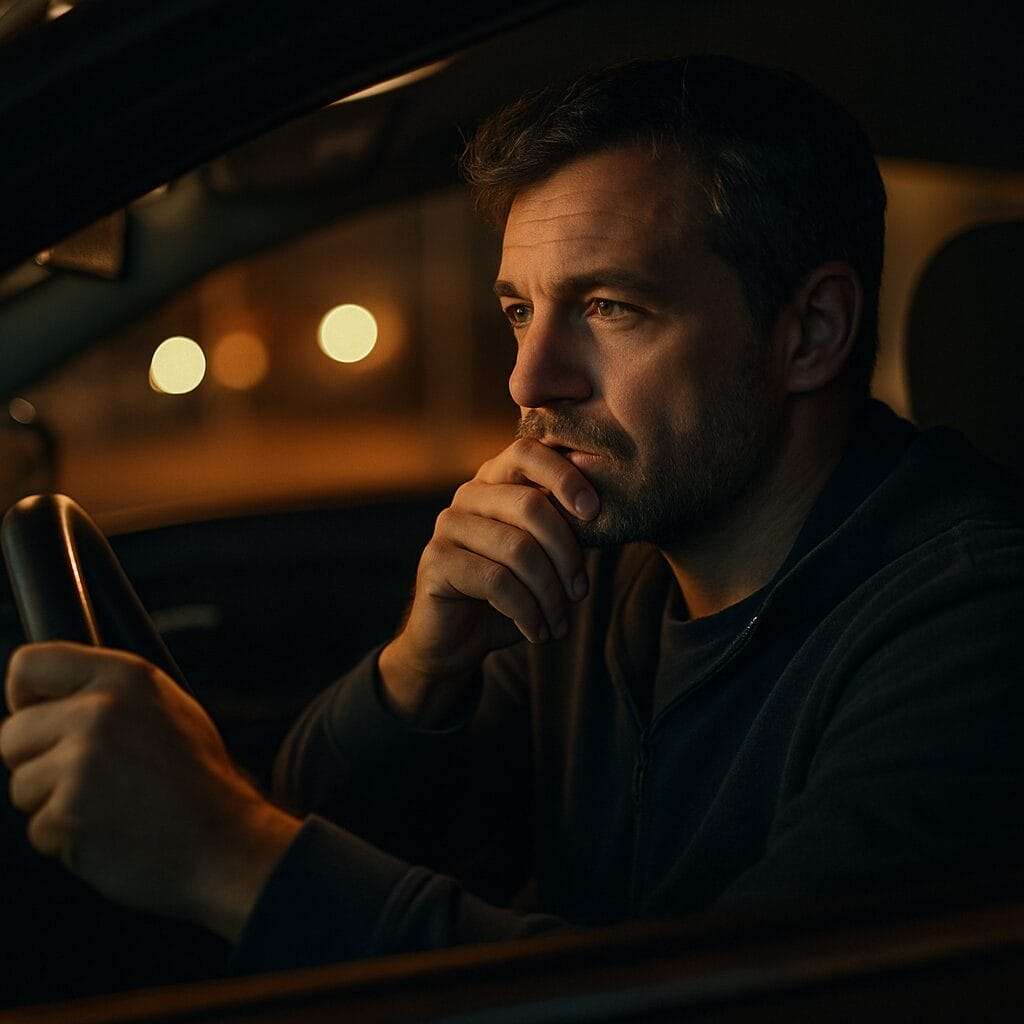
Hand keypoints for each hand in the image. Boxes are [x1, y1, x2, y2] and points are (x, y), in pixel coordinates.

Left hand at [0, 643, 300, 941]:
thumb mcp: (166, 707)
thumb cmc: (196, 779)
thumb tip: (48, 699)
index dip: (26, 697)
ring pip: (21, 785)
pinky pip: (37, 828)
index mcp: (125, 676)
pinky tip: (112, 831)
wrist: (225, 842)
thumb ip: (108, 695)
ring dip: (54, 804)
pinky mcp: (68, 813)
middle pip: (11, 733)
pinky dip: (66, 839)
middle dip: (37, 761)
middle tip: (87, 778)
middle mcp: (100, 711)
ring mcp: (82, 763)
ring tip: (110, 805)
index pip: (29, 664)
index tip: (41, 717)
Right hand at [379, 438, 597, 720]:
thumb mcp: (542, 557)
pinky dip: (527, 611)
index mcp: (495, 481)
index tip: (594, 512)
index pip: (527, 452)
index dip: (564, 476)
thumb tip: (598, 508)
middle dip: (566, 554)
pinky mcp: (436, 561)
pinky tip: (537, 631)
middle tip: (579, 592)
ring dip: (549, 594)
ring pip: (518, 549)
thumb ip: (562, 528)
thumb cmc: (508, 595)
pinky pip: (497, 581)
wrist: (457, 641)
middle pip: (530, 505)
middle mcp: (468, 495)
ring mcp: (448, 526)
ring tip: (559, 623)